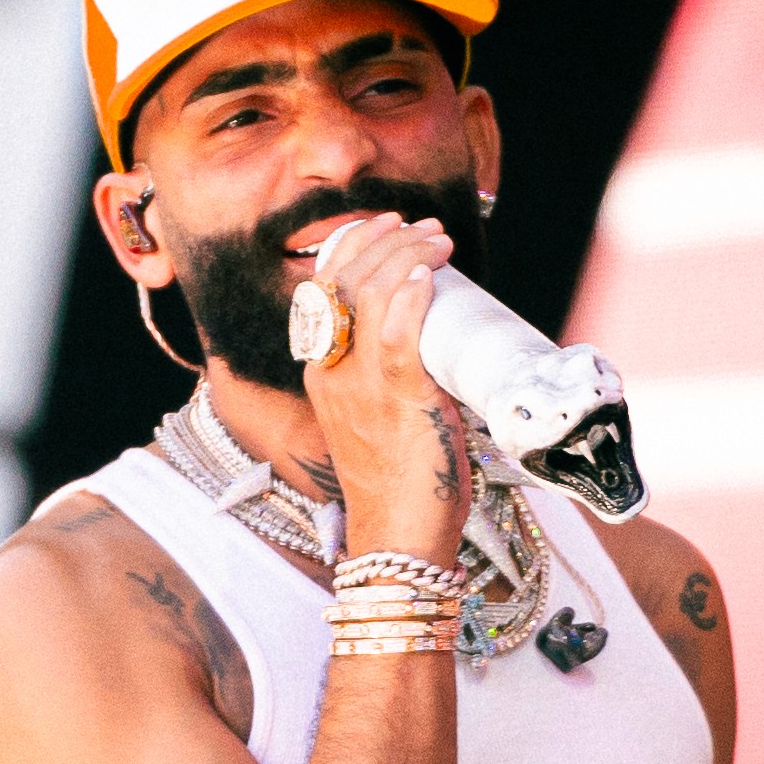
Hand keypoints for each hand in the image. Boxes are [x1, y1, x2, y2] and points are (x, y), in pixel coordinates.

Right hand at [294, 205, 469, 560]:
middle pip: (344, 279)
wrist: (398, 538)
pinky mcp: (398, 400)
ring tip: (438, 241)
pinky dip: (411, 296)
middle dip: (386, 239)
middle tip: (426, 229)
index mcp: (322, 373)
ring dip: (407, 255)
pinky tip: (428, 275)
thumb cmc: (401, 483)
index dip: (352, 245)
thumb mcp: (382, 416)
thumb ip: (397, 377)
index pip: (323, 288)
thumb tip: (442, 341)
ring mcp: (361, 386)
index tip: (386, 225)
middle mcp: (332, 372)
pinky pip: (397, 334)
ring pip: (370, 294)